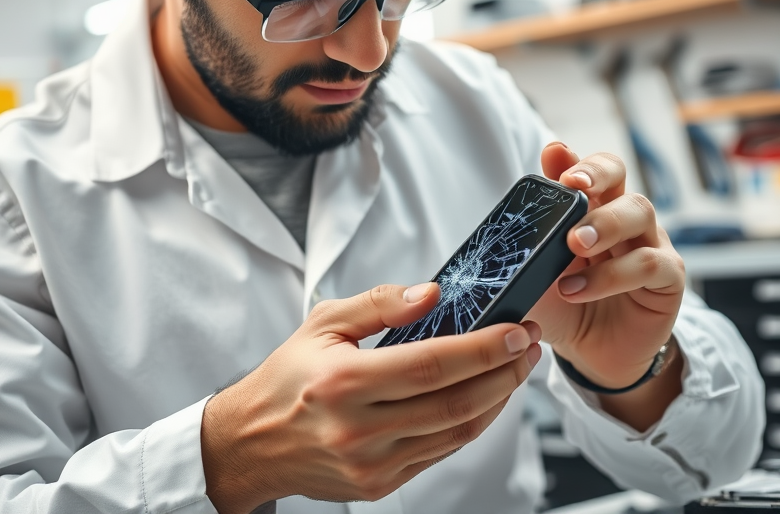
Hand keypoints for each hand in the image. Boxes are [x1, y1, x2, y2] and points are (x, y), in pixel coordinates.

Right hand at [202, 284, 541, 513]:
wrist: (251, 443)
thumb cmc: (287, 377)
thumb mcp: (323, 323)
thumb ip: (379, 304)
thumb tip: (432, 294)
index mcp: (344, 381)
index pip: (433, 365)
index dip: (483, 348)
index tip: (515, 329)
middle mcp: (360, 428)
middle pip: (456, 402)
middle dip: (505, 372)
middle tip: (527, 345)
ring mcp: (372, 463)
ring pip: (457, 432)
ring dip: (497, 399)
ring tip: (515, 368)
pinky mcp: (380, 484)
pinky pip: (441, 453)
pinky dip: (470, 423)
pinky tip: (483, 396)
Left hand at [527, 143, 684, 400]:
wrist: (591, 353)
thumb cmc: (562, 305)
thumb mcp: (535, 273)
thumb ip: (525, 243)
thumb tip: (501, 219)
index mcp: (590, 206)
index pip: (590, 168)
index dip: (577, 159)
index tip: (555, 156)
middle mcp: (622, 217)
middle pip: (619, 175)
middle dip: (595, 174)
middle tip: (573, 188)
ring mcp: (649, 243)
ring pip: (639, 212)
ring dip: (604, 224)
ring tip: (573, 244)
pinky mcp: (667, 278)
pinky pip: (649, 264)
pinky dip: (610, 275)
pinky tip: (576, 289)